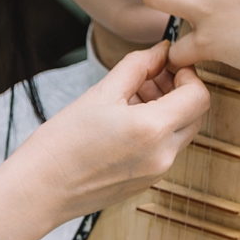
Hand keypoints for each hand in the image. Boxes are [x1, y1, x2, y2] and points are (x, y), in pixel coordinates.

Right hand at [12, 40, 210, 221]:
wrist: (40, 189)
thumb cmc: (62, 142)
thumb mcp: (100, 93)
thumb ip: (137, 67)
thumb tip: (161, 51)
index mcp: (153, 129)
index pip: (199, 96)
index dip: (188, 74)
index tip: (168, 64)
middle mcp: (163, 155)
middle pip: (195, 114)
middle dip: (179, 91)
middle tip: (151, 77)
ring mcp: (156, 172)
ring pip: (181, 132)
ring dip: (168, 110)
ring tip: (132, 97)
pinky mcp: (146, 182)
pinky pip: (165, 150)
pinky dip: (157, 130)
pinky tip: (126, 121)